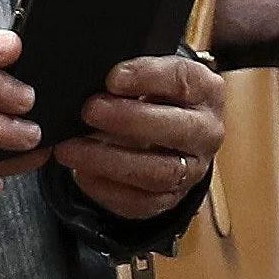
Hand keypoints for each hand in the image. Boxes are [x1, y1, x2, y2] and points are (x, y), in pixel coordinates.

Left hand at [60, 53, 225, 222]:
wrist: (169, 137)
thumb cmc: (156, 99)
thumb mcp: (151, 77)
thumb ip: (131, 77)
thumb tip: (94, 83)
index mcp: (206, 92)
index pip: (184, 81)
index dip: (148, 77)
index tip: (112, 78)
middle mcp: (207, 132)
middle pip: (178, 129)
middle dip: (129, 120)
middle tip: (89, 111)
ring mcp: (192, 170)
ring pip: (157, 172)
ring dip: (109, 160)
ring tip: (71, 148)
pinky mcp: (170, 198)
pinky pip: (140, 201)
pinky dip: (106, 188)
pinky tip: (81, 172)